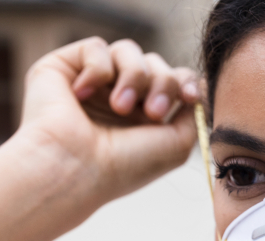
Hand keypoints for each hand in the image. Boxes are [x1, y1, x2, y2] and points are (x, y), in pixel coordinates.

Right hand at [8, 37, 200, 206]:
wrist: (73, 168)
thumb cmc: (123, 165)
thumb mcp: (177, 145)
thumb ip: (194, 114)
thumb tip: (200, 85)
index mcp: (141, 117)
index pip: (172, 80)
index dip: (184, 82)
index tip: (188, 97)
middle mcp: (116, 97)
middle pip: (156, 64)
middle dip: (163, 84)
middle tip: (152, 113)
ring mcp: (91, 82)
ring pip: (129, 51)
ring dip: (135, 76)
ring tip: (120, 107)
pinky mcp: (64, 68)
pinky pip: (96, 47)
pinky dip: (98, 69)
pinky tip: (81, 96)